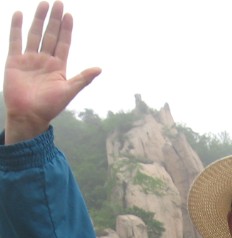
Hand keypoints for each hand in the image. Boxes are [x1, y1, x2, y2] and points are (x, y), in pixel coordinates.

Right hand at [3, 1, 100, 143]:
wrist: (29, 115)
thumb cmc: (50, 107)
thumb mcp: (69, 91)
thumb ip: (83, 78)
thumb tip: (100, 68)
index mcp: (58, 67)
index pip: (63, 43)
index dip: (66, 30)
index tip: (69, 15)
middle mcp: (45, 61)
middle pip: (50, 35)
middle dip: (55, 19)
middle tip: (58, 2)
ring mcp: (30, 59)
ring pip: (35, 34)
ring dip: (39, 19)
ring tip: (44, 3)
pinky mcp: (15, 61)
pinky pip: (15, 40)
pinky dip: (16, 27)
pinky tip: (19, 14)